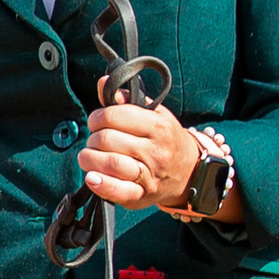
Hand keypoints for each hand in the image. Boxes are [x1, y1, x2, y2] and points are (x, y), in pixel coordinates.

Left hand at [81, 99, 203, 214]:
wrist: (189, 171)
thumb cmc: (165, 139)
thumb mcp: (153, 114)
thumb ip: (127, 99)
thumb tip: (103, 83)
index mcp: (157, 125)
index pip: (114, 116)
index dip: (97, 117)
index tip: (96, 121)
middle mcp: (155, 150)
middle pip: (107, 139)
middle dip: (93, 139)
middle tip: (95, 140)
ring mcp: (149, 174)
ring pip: (111, 163)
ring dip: (90, 159)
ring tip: (89, 157)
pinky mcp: (142, 195)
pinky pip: (119, 191)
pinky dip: (102, 184)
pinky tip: (92, 178)